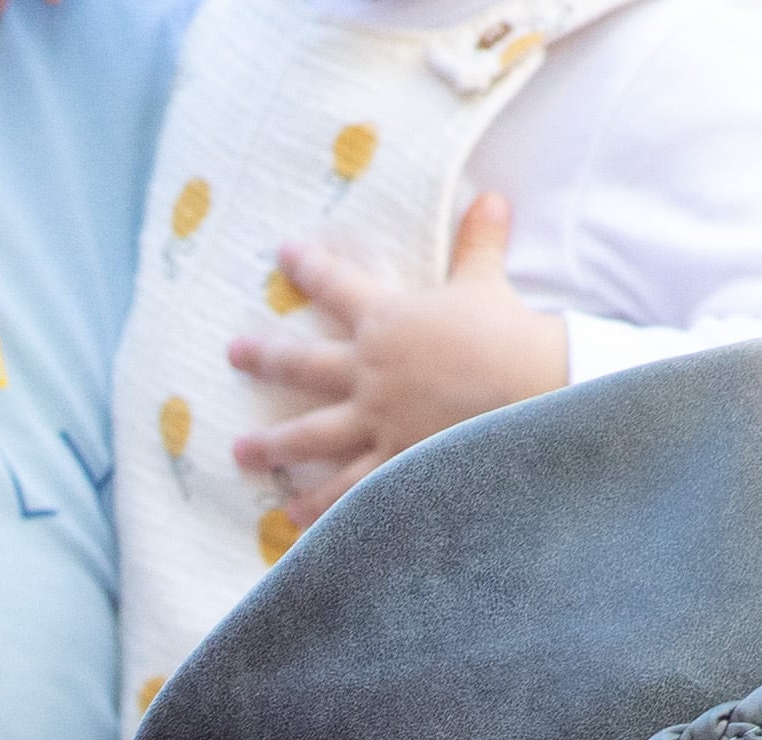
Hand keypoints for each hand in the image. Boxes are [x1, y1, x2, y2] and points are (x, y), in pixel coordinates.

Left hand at [226, 194, 568, 507]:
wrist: (528, 386)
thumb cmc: (506, 332)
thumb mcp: (487, 281)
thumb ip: (480, 242)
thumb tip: (492, 197)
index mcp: (386, 321)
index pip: (337, 286)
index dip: (309, 268)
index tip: (283, 255)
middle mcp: (369, 371)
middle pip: (303, 364)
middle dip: (265, 357)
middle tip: (233, 355)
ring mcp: (376, 419)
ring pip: (311, 434)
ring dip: (273, 445)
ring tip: (241, 453)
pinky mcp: (393, 461)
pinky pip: (349, 489)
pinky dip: (322, 506)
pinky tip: (294, 519)